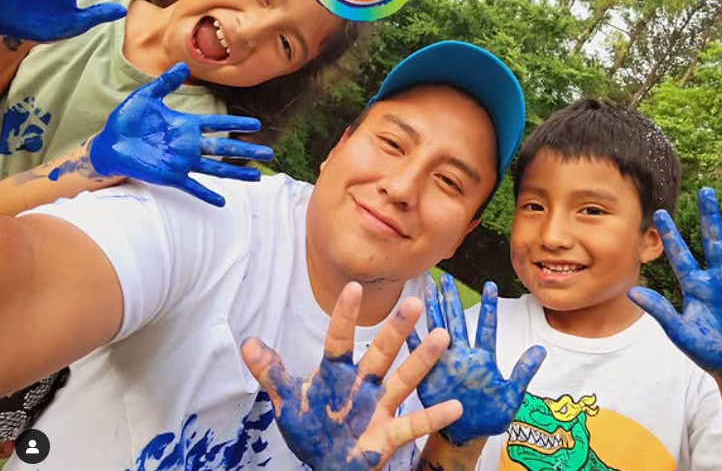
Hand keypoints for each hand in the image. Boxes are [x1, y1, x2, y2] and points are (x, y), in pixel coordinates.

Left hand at [90, 62, 272, 206]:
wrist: (109, 143)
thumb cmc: (127, 119)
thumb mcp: (146, 96)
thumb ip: (165, 83)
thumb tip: (184, 66)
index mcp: (187, 124)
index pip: (218, 123)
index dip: (237, 123)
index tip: (256, 125)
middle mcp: (190, 144)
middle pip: (224, 147)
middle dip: (246, 150)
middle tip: (268, 153)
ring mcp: (183, 161)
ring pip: (216, 168)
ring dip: (236, 172)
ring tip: (256, 176)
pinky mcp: (171, 175)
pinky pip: (193, 186)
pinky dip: (207, 194)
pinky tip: (222, 202)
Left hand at [241, 283, 462, 470]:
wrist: (326, 466)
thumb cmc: (311, 429)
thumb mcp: (288, 402)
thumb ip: (271, 373)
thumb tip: (247, 342)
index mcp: (336, 373)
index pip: (339, 339)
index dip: (344, 316)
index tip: (352, 287)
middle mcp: (362, 384)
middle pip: (381, 352)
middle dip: (396, 330)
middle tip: (415, 302)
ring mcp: (378, 408)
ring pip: (403, 380)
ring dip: (422, 361)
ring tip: (442, 337)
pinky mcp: (388, 435)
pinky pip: (414, 424)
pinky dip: (434, 417)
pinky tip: (455, 406)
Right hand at [408, 273, 545, 445]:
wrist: (466, 434)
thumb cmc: (490, 416)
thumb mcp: (511, 397)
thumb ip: (523, 373)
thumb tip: (540, 350)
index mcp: (483, 358)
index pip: (486, 327)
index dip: (488, 307)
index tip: (490, 285)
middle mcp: (462, 355)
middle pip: (456, 321)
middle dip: (451, 298)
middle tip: (446, 277)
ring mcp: (444, 363)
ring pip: (436, 329)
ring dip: (431, 309)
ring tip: (426, 288)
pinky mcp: (427, 375)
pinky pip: (417, 353)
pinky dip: (411, 337)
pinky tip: (405, 321)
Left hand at [628, 187, 721, 379]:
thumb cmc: (708, 351)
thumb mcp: (680, 331)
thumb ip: (659, 309)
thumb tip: (632, 291)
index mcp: (697, 285)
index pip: (681, 254)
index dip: (671, 234)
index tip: (661, 212)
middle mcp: (721, 278)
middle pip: (714, 240)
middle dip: (710, 216)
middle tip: (706, 190)